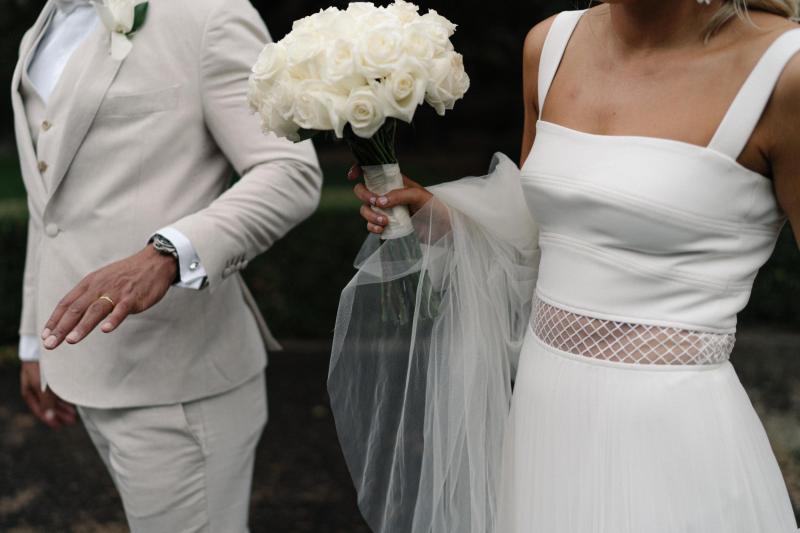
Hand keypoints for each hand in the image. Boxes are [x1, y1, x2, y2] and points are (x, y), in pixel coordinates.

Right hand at [20, 361, 76, 428]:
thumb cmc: (39, 365)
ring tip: (74, 414)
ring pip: (54, 397)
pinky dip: (65, 396)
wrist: (42, 344)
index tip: (59, 426)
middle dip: (59, 414)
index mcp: (29, 390)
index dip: (49, 419)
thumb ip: (46, 401)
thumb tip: (49, 417)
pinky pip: (58, 389)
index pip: (39, 409)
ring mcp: (44, 380)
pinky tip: (73, 400)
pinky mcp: (53, 374)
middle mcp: (36, 386)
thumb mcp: (41, 385)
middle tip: (71, 421)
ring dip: (64, 407)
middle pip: (48, 404)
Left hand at [42, 245, 177, 349]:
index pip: (67, 303)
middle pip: (76, 309)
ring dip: (82, 326)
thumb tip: (72, 315)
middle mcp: (99, 287)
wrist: (154, 262)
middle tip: (51, 344)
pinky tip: (106, 330)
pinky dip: (113, 319)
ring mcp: (116, 292)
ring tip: (71, 340)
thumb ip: (89, 296)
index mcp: (89, 283)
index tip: (45, 336)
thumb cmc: (126, 275)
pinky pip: (121, 309)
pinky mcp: (133, 298)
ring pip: (95, 310)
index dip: (55, 320)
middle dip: (62, 327)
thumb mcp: (102, 280)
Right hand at [348, 165, 432, 234]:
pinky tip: (381, 229)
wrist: (444, 227)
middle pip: (363, 191)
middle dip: (365, 196)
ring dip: (370, 215)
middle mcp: (387, 194)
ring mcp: (387, 210)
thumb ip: (398, 195)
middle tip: (376, 203)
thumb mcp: (418, 195)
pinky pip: (371, 225)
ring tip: (384, 222)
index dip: (359, 170)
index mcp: (394, 181)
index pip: (373, 171)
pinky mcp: (388, 225)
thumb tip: (379, 201)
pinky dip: (372, 227)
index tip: (352, 176)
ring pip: (366, 209)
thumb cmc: (435, 206)